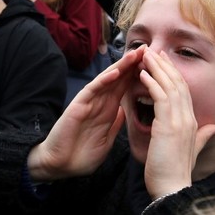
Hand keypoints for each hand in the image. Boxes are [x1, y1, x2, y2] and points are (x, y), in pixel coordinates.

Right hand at [27, 46, 145, 180]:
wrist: (60, 166)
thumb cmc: (81, 155)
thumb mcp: (105, 139)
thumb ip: (114, 124)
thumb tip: (124, 111)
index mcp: (107, 110)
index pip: (125, 87)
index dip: (139, 74)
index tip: (155, 64)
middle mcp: (99, 102)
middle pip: (118, 79)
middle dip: (133, 64)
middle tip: (148, 49)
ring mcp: (88, 103)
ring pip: (107, 80)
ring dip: (121, 67)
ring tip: (135, 54)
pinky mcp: (78, 106)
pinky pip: (92, 90)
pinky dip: (103, 81)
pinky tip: (115, 72)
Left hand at [140, 50, 214, 198]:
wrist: (172, 189)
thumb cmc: (175, 172)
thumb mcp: (192, 150)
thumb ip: (203, 137)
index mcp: (193, 123)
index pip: (183, 92)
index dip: (174, 75)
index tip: (164, 62)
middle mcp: (188, 118)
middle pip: (178, 84)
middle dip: (165, 65)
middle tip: (154, 51)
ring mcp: (180, 121)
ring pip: (169, 86)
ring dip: (157, 69)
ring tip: (146, 55)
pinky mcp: (168, 125)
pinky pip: (160, 97)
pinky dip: (152, 83)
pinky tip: (143, 73)